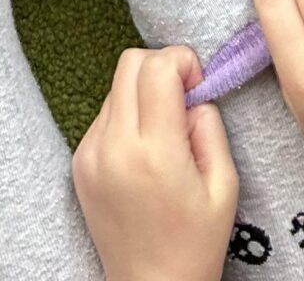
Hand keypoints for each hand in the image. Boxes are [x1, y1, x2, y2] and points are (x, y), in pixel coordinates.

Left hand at [73, 48, 238, 280]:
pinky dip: (125, 119)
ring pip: (115, 88)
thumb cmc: (195, 243)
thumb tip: (192, 93)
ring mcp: (90, 153)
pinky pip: (103, 116)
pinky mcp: (78, 162)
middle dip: (161, 68)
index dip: (183, 61)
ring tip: (163, 136)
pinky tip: (141, 153)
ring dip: (141, 95)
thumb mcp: (224, 186)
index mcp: (154, 151)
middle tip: (182, 101)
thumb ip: (210, 127)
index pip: (157, 67)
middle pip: (129, 63)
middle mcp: (114, 145)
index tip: (198, 85)